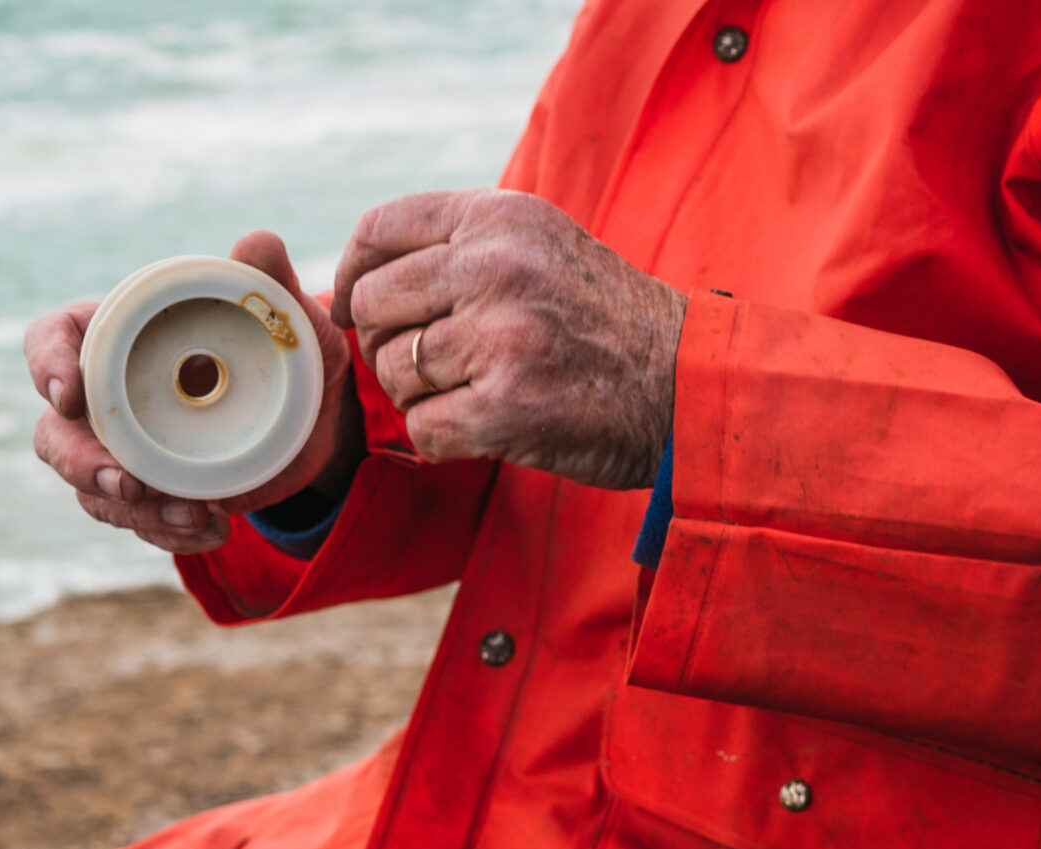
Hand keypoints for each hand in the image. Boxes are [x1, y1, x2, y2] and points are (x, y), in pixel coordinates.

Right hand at [25, 233, 363, 554]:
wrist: (313, 421)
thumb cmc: (287, 352)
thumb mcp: (288, 318)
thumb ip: (269, 280)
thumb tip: (258, 242)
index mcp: (114, 333)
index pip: (51, 338)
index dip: (46, 364)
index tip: (68, 393)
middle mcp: (103, 395)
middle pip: (54, 434)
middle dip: (82, 464)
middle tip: (129, 483)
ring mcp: (121, 450)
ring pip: (92, 490)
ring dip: (135, 511)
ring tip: (196, 516)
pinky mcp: (149, 494)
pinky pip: (138, 523)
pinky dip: (170, 534)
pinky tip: (213, 529)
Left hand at [333, 190, 684, 489]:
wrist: (687, 383)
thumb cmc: (607, 322)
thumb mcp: (541, 246)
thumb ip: (462, 246)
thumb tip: (360, 278)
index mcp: (500, 218)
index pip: (380, 229)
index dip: (353, 273)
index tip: (355, 308)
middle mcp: (495, 267)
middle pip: (374, 304)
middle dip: (385, 343)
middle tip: (427, 366)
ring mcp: (500, 338)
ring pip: (392, 371)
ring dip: (419, 396)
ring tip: (470, 394)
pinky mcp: (507, 408)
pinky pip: (422, 428)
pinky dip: (442, 438)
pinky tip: (482, 428)